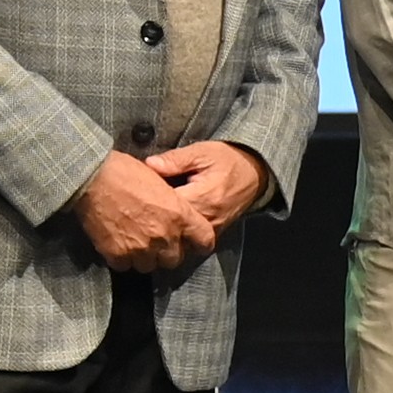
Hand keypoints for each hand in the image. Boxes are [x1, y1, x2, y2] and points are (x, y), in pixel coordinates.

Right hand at [69, 148, 224, 275]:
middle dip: (167, 252)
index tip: (191, 241)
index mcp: (180, 215)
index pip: (205, 241)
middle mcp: (164, 236)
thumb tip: (178, 215)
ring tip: (134, 241)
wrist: (92, 178)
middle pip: (175, 259)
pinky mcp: (118, 256)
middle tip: (155, 239)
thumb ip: (175, 205)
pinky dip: (122, 258)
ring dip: (144, 257)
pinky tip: (117, 242)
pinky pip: (125, 266)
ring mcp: (141, 249)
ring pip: (150, 266)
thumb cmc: (126, 172)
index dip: (199, 242)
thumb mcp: (161, 182)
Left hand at [148, 140, 273, 242]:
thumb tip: (149, 165)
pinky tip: (168, 222)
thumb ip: (175, 160)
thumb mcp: (202, 152)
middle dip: (153, 217)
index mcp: (201, 197)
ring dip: (164, 228)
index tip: (137, 193)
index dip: (148, 200)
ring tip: (151, 215)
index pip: (166, 206)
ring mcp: (211, 229)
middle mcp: (206, 218)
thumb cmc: (227, 160)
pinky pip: (190, 240)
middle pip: (170, 226)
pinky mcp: (214, 234)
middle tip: (139, 206)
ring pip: (178, 237)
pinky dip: (177, 233)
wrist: (255, 173)